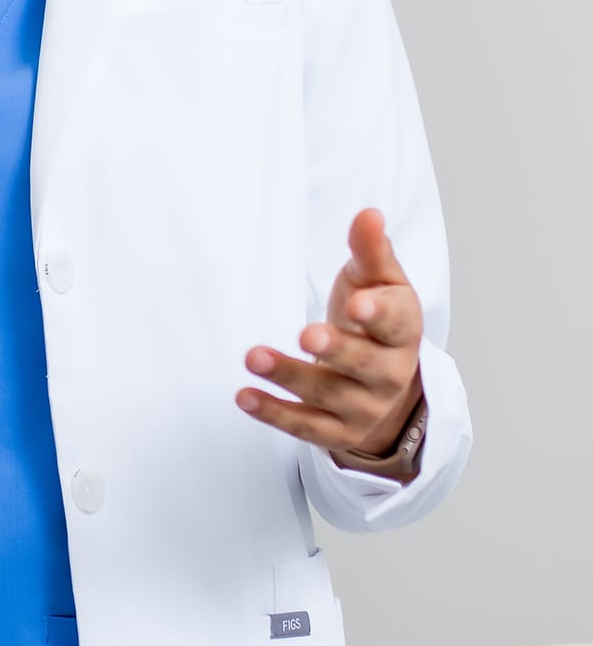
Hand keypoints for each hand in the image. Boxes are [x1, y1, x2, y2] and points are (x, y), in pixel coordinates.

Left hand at [236, 206, 424, 459]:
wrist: (383, 382)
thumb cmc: (374, 319)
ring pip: (329, 396)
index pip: (398, 324)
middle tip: (305, 334)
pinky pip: (307, 427)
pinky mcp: (337, 431)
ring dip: (290, 377)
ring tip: (253, 356)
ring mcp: (365, 407)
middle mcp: (390, 374)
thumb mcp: (377, 283)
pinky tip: (243, 395)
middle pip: (366, 365)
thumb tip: (368, 214)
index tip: (358, 304)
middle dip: (336, 350)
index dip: (379, 315)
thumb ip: (370, 251)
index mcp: (403, 332)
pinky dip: (274, 414)